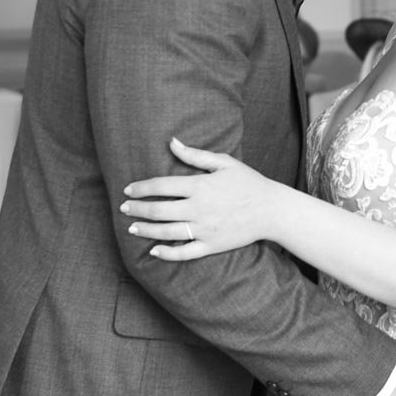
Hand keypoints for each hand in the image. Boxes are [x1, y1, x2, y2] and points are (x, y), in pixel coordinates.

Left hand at [121, 138, 275, 259]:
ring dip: (146, 230)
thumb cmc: (248, 182)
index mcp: (200, 186)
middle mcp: (199, 208)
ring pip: (167, 231)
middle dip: (137, 209)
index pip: (162, 185)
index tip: (128, 189)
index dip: (142, 187)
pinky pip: (185, 252)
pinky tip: (154, 251)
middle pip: (159, 209)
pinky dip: (168, 253)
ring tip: (132, 228)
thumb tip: (171, 142)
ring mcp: (205, 229)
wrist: (271, 210)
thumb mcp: (224, 162)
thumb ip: (195, 155)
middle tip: (124, 208)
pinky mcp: (212, 245)